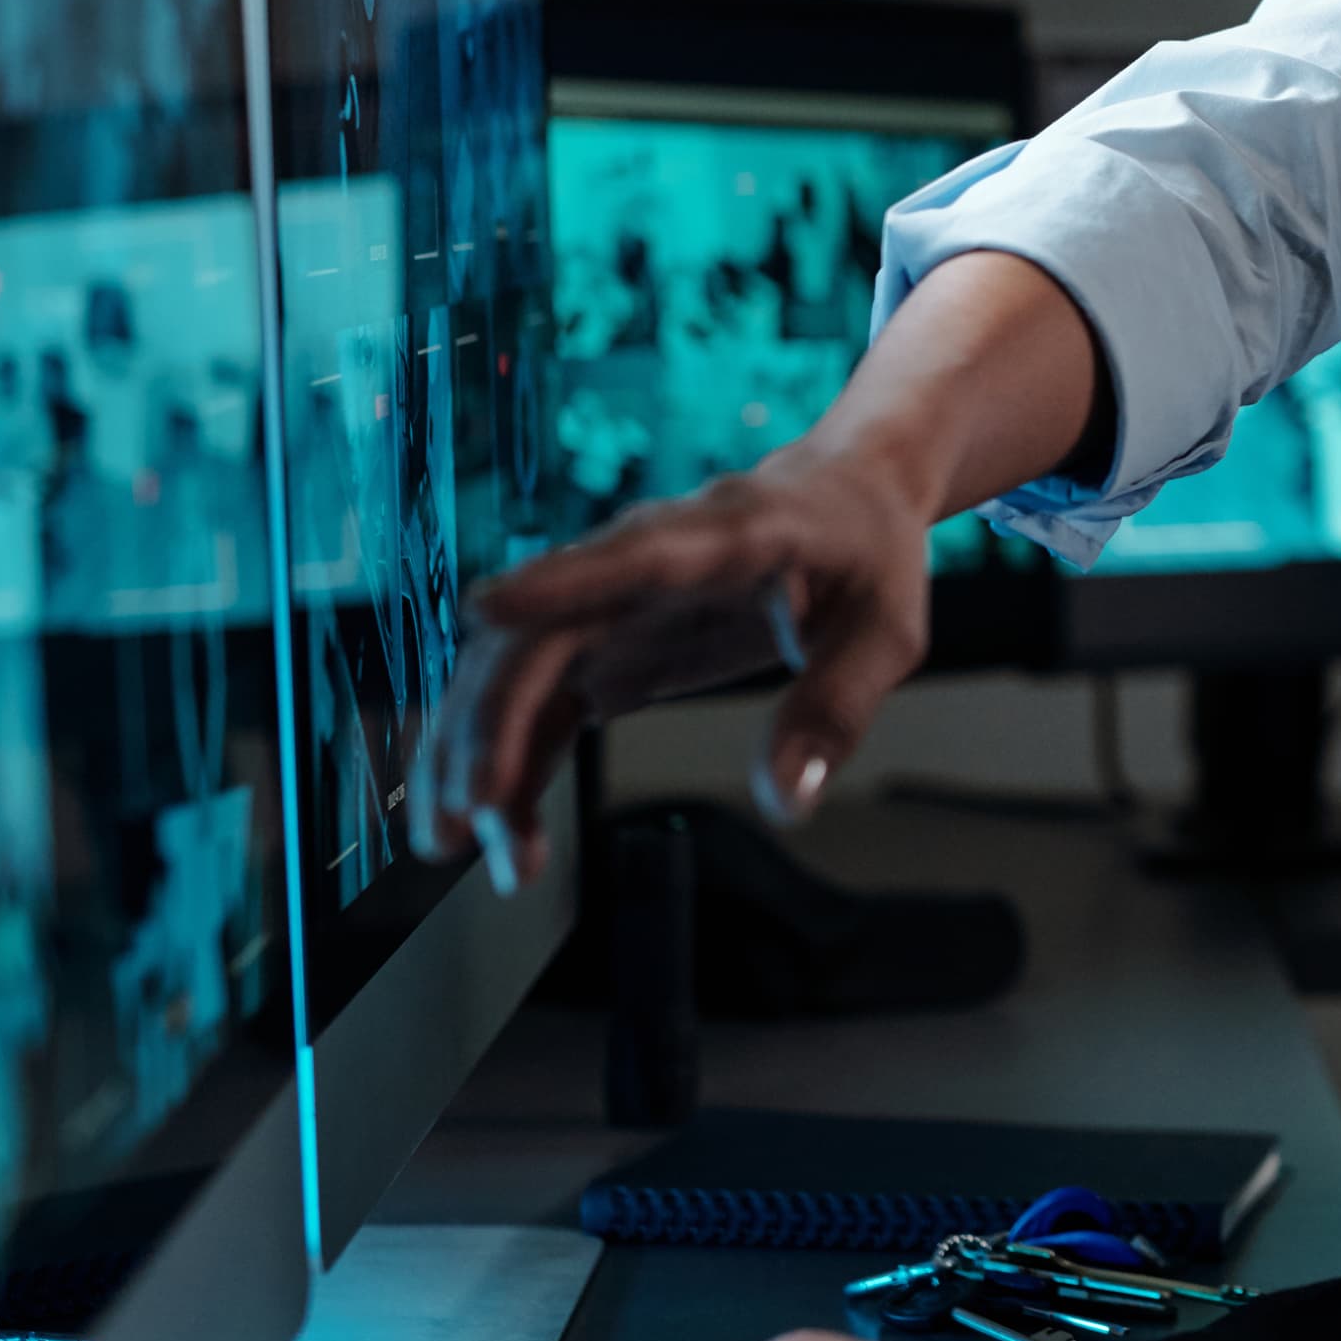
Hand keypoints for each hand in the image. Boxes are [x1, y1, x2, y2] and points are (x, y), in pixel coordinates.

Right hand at [411, 250, 1102, 883]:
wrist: (849, 495)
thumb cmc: (866, 551)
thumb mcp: (885, 632)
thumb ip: (833, 708)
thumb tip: (788, 797)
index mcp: (727, 534)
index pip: (637, 554)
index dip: (563, 580)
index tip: (492, 611)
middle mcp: (645, 560)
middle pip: (545, 630)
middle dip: (494, 721)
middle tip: (477, 817)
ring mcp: (612, 600)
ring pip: (516, 667)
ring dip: (475, 751)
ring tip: (454, 845)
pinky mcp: (605, 640)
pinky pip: (540, 701)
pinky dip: (511, 761)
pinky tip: (497, 827)